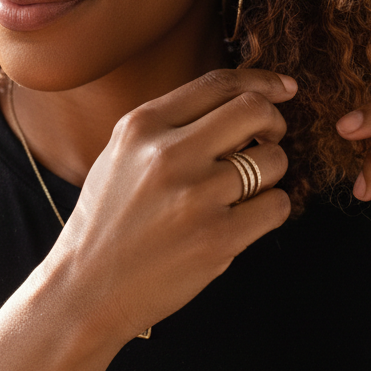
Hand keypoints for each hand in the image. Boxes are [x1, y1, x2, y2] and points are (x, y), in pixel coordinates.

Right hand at [49, 69, 296, 342]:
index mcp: (143, 125)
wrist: (85, 290)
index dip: (261, 81)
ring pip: (272, 159)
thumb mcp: (121, 153)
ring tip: (249, 187)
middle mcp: (169, 153)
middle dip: (274, 121)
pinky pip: (276, 205)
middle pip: (254, 110)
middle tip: (270, 138)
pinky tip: (249, 216)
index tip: (284, 88)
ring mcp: (195, 196)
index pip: (218, 83)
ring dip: (272, 171)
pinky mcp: (217, 238)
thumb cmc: (107, 220)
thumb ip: (170, 123)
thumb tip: (237, 101)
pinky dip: (272, 208)